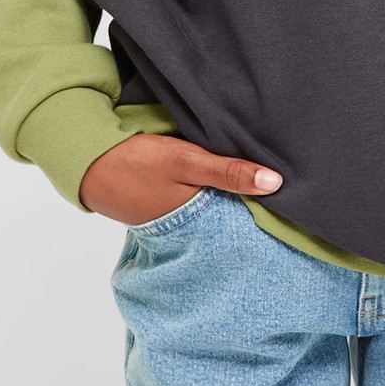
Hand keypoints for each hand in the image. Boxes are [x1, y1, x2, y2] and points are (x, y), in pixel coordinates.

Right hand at [78, 131, 283, 223]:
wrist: (87, 161)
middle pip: (234, 215)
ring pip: (218, 206)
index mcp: (199, 219)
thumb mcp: (186, 161)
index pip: (244, 222)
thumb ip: (228, 171)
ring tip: (266, 182)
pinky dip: (214, 188)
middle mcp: (192, 224)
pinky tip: (229, 174)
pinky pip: (201, 198)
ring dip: (234, 194)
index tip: (297, 202)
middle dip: (256, 206)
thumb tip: (277, 183)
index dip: (268, 213)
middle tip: (289, 192)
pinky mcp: (169, 202)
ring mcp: (179, 215)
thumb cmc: (137, 162)